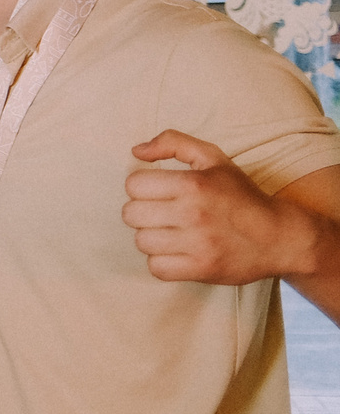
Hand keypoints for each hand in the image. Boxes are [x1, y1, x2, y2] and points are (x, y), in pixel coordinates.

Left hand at [124, 130, 314, 284]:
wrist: (282, 237)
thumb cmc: (242, 196)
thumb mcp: (213, 158)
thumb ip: (173, 142)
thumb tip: (136, 150)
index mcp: (193, 184)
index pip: (133, 185)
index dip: (142, 187)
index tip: (158, 192)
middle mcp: (194, 214)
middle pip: (131, 214)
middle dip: (143, 211)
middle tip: (163, 213)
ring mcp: (198, 244)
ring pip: (142, 241)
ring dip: (152, 237)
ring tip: (171, 233)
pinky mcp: (202, 270)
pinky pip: (156, 268)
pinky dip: (162, 262)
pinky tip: (177, 252)